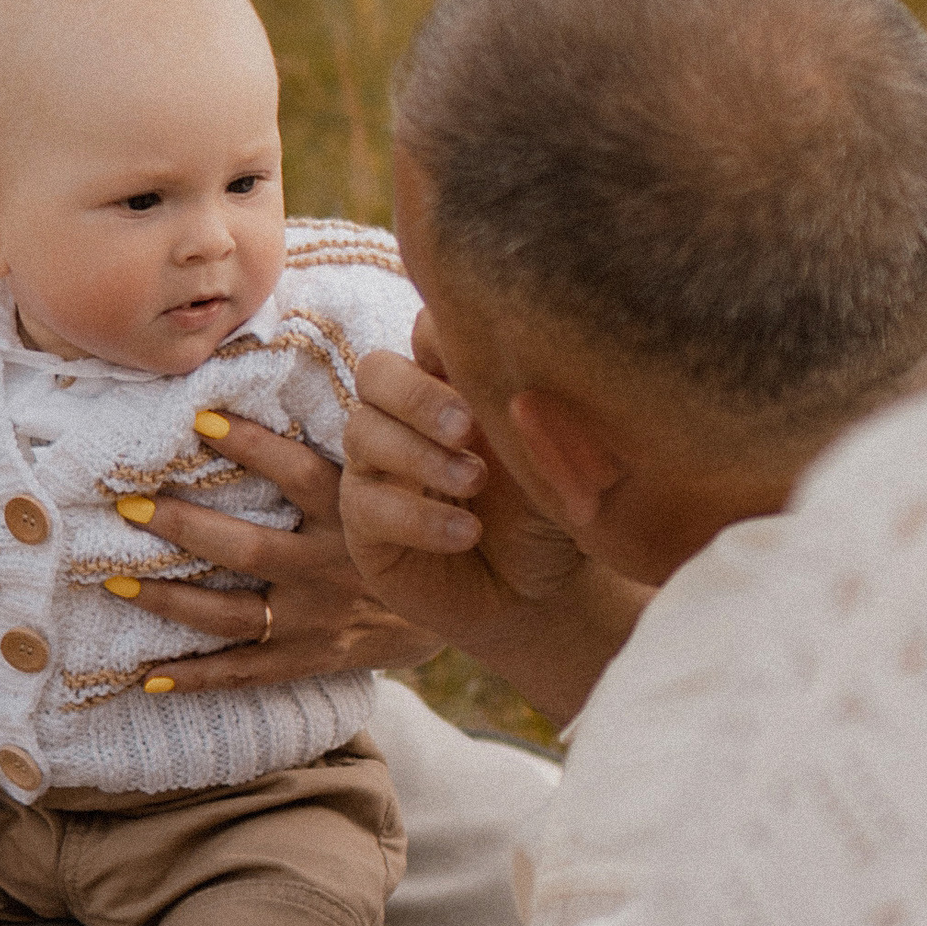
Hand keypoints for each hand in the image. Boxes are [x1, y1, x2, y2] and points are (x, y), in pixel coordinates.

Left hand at [119, 411, 439, 691]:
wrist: (459, 610)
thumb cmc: (408, 523)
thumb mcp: (400, 474)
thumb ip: (362, 432)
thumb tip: (329, 356)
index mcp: (352, 513)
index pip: (297, 473)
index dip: (251, 446)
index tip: (198, 417)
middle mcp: (331, 566)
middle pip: (246, 550)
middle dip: (183, 527)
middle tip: (128, 505)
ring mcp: (318, 619)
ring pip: (232, 615)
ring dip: (170, 601)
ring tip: (116, 583)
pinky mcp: (311, 658)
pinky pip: (247, 673)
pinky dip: (199, 677)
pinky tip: (148, 676)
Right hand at [341, 324, 646, 724]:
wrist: (543, 593)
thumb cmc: (553, 511)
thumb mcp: (564, 461)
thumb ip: (549, 420)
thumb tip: (535, 390)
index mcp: (454, 382)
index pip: (426, 332)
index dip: (444, 338)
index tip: (488, 366)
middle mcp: (407, 417)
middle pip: (376, 371)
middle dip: (417, 395)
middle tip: (467, 426)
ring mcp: (378, 467)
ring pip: (362, 432)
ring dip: (420, 455)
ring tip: (474, 481)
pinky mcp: (365, 524)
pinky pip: (367, 506)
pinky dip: (418, 517)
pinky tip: (466, 532)